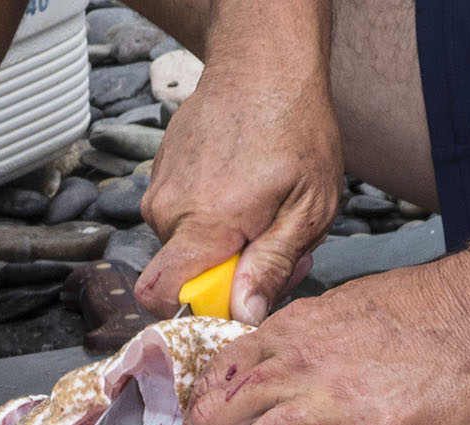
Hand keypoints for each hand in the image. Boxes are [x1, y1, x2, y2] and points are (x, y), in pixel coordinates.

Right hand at [135, 58, 341, 324]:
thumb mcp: (308, 209)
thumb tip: (244, 316)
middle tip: (279, 245)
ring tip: (268, 209)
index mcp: (205, 223)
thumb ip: (272, 266)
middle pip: (186, 276)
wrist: (263, 64)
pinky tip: (249, 189)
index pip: (161, 296)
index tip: (236, 302)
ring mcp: (161, 189)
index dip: (196, 313)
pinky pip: (185, 218)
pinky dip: (217, 217)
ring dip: (229, 243)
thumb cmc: (295, 129)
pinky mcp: (162, 175)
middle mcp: (169, 209)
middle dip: (232, 275)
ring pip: (188, 246)